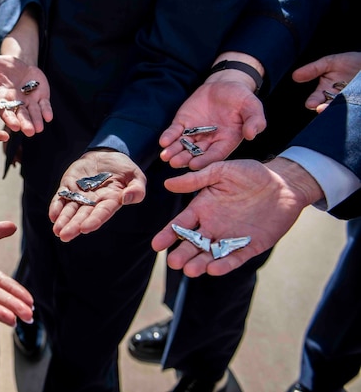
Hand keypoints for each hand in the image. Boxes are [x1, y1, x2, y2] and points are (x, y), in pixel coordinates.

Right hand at [0, 55, 52, 135]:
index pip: (6, 110)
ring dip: (36, 121)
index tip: (14, 126)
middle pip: (21, 115)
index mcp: (3, 97)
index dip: (10, 118)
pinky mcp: (41, 97)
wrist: (20, 64)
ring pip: (33, 113)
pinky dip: (46, 111)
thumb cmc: (3, 67)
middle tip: (29, 131)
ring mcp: (29, 101)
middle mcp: (17, 102)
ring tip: (39, 128)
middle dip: (25, 123)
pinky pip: (44, 106)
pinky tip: (49, 117)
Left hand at [48, 150, 145, 241]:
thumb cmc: (124, 169)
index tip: (85, 228)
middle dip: (73, 226)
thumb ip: (137, 189)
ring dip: (63, 220)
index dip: (93, 220)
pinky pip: (61, 197)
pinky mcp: (69, 186)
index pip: (102, 213)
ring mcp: (80, 194)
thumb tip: (128, 198)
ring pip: (70, 209)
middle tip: (65, 236)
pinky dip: (56, 206)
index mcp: (111, 201)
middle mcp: (94, 201)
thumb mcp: (136, 176)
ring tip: (57, 230)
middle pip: (83, 215)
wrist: (107, 155)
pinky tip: (53, 215)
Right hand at [151, 157, 320, 276]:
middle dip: (183, 253)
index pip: (181, 225)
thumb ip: (195, 180)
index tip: (156, 245)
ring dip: (200, 263)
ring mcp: (230, 237)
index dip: (168, 235)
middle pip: (193, 244)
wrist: (284, 184)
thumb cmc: (251, 174)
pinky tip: (214, 269)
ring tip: (191, 270)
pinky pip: (234, 257)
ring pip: (210, 254)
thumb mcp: (221, 171)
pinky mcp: (250, 246)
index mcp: (203, 208)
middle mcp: (213, 225)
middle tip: (174, 262)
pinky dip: (224, 264)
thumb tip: (167, 183)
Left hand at [159, 73, 265, 169]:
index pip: (215, 155)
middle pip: (195, 153)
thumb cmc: (242, 99)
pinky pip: (175, 132)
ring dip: (174, 151)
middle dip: (185, 158)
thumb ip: (255, 121)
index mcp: (226, 142)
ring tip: (165, 156)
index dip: (205, 160)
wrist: (225, 84)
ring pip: (183, 145)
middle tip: (175, 164)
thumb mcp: (252, 107)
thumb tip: (252, 134)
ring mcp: (195, 133)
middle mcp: (209, 141)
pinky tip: (163, 141)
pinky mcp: (184, 123)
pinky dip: (169, 136)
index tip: (195, 166)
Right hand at [292, 52, 360, 111]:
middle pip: (326, 108)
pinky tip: (348, 107)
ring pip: (339, 110)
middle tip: (321, 108)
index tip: (311, 103)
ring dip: (335, 110)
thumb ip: (313, 69)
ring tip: (332, 108)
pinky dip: (350, 110)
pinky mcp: (357, 104)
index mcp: (325, 91)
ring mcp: (348, 103)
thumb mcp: (330, 62)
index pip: (315, 100)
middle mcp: (335, 99)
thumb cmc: (351, 62)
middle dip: (323, 109)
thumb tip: (295, 76)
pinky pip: (353, 109)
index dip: (313, 102)